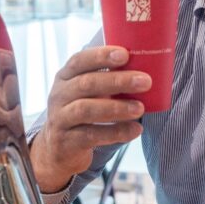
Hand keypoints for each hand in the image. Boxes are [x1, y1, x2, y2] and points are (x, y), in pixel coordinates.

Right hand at [30, 45, 150, 192]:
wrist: (58, 149)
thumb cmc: (82, 111)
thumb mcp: (86, 92)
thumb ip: (107, 79)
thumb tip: (146, 67)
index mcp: (65, 76)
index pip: (80, 60)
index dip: (101, 56)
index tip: (125, 54)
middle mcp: (59, 95)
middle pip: (86, 84)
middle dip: (117, 81)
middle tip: (145, 81)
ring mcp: (60, 118)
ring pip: (86, 109)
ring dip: (116, 108)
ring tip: (140, 108)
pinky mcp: (66, 141)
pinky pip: (91, 135)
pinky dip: (116, 132)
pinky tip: (135, 129)